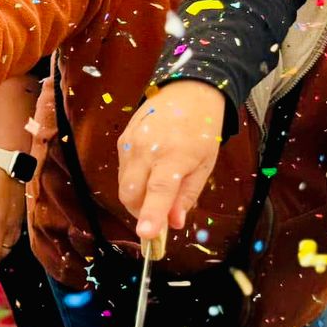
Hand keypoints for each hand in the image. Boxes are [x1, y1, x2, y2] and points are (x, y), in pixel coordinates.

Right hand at [116, 80, 226, 239]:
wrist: (187, 92)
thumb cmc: (202, 130)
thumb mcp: (204, 165)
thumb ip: (187, 195)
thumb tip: (174, 223)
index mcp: (174, 155)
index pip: (158, 190)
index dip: (151, 214)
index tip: (146, 234)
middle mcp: (146, 149)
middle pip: (130, 194)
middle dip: (140, 212)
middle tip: (158, 217)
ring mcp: (130, 143)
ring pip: (123, 185)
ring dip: (136, 197)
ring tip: (156, 191)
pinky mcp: (122, 140)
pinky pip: (122, 171)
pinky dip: (133, 181)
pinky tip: (148, 172)